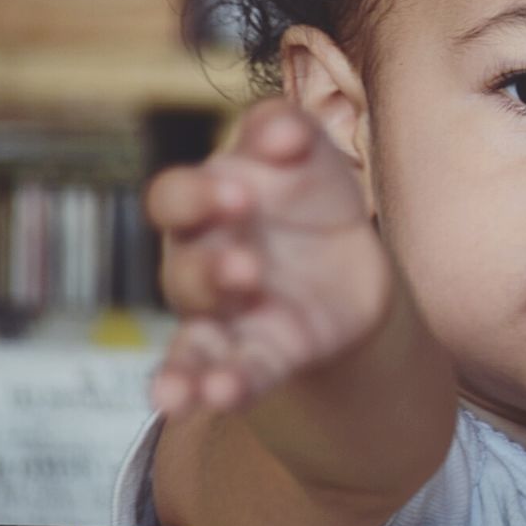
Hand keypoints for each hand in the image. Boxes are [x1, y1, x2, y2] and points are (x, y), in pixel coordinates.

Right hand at [146, 99, 390, 413]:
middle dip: (210, 270)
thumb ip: (288, 132)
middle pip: (183, 269)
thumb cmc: (308, 195)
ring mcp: (223, 316)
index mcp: (207, 205)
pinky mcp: (254, 357)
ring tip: (219, 361)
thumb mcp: (308, 154)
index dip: (197, 198)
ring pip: (195, 335)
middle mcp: (200, 263)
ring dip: (200, 352)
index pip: (174, 199)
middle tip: (247, 268)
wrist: (351, 266)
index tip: (242, 194)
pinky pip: (228, 375)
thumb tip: (282, 129)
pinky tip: (220, 396)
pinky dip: (221, 388)